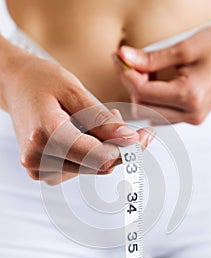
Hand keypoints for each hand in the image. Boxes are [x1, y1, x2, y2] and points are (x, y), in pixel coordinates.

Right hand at [2, 50, 153, 184]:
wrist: (14, 86)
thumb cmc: (40, 81)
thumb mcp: (73, 90)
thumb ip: (101, 119)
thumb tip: (129, 139)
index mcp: (45, 134)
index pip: (97, 156)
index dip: (126, 149)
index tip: (144, 136)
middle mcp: (38, 157)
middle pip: (97, 165)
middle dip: (118, 147)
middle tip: (121, 120)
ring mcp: (38, 168)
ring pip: (91, 169)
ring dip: (103, 148)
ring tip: (93, 119)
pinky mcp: (42, 171)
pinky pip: (80, 169)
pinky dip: (90, 153)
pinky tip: (84, 133)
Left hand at [113, 24, 210, 124]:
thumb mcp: (186, 47)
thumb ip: (151, 58)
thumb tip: (123, 57)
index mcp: (190, 97)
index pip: (143, 93)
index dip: (126, 74)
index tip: (119, 58)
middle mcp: (190, 114)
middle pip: (142, 108)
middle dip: (132, 85)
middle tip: (132, 63)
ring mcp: (191, 118)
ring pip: (149, 114)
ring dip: (141, 93)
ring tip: (147, 71)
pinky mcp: (191, 117)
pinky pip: (160, 114)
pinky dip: (152, 99)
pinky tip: (156, 82)